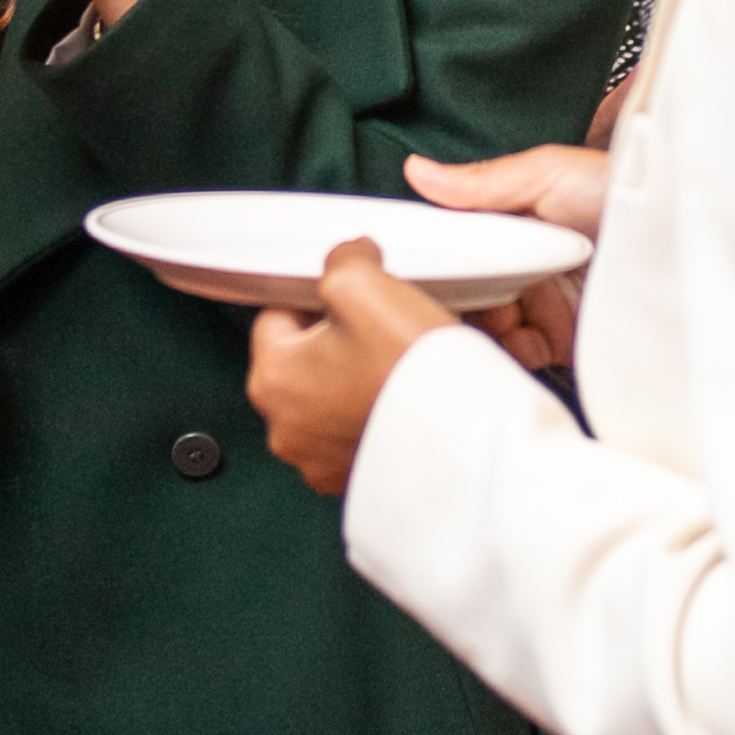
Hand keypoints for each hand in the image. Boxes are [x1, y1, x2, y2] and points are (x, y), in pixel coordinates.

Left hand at [247, 241, 459, 495]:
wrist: (461, 439)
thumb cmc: (412, 374)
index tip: (352, 303)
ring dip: (351, 379)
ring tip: (391, 368)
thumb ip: (342, 259)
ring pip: (326, 395)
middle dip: (335, 340)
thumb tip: (347, 257)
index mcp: (273, 377)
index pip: (278, 313)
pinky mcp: (348, 477)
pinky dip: (368, 414)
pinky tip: (396, 400)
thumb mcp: (366, 285)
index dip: (319, 298)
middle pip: (300, 357)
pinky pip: (349, 430)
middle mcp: (285, 426)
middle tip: (377, 334)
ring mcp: (316, 459)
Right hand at [402, 147, 601, 368]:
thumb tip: (421, 172)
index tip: (425, 270)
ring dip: (487, 329)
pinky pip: (523, 355)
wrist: (680, 235)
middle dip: (461, 301)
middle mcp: (523, 263)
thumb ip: (483, 182)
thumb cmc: (620, 189)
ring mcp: (543, 303)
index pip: (460, 249)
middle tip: (473, 297)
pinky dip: (515, 352)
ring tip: (503, 318)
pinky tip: (523, 339)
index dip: (441, 263)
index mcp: (513, 223)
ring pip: (490, 329)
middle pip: (468, 294)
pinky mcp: (565, 338)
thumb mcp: (549, 172)